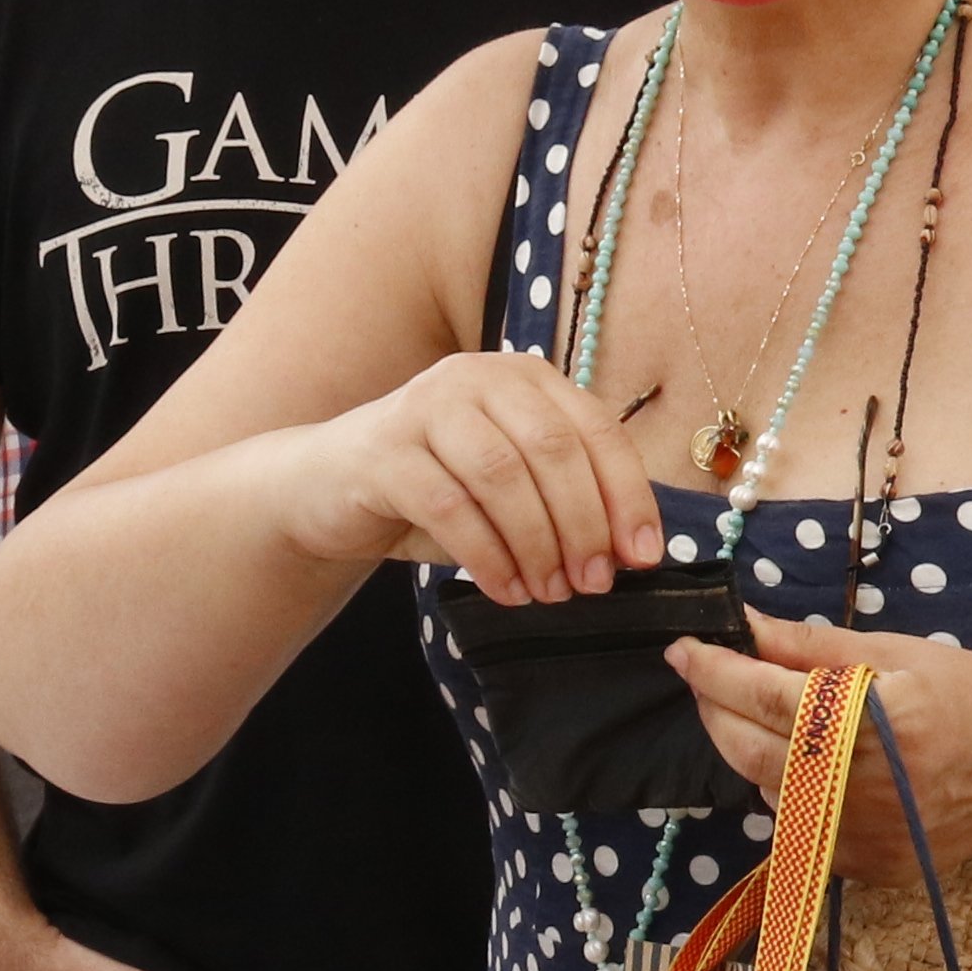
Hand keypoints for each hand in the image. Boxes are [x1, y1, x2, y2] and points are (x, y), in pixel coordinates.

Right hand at [271, 352, 663, 599]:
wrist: (328, 488)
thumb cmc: (436, 489)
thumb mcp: (510, 487)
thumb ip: (566, 501)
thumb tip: (631, 552)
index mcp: (523, 378)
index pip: (596, 430)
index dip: (628, 496)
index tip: (644, 556)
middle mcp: (477, 377)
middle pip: (553, 450)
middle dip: (584, 525)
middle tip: (593, 584)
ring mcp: (426, 407)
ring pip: (503, 477)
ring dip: (537, 544)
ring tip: (549, 593)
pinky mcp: (385, 450)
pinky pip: (450, 507)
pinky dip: (488, 556)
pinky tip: (505, 591)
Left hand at [670, 616, 971, 883]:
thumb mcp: (903, 653)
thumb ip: (815, 647)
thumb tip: (747, 627)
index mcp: (870, 723)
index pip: (761, 695)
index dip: (712, 669)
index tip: (682, 647)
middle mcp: (858, 789)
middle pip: (744, 750)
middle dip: (713, 710)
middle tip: (707, 676)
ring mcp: (859, 838)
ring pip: (764, 790)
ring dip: (750, 749)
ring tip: (770, 714)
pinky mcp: (862, 868)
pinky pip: (797, 825)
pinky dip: (790, 789)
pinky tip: (813, 762)